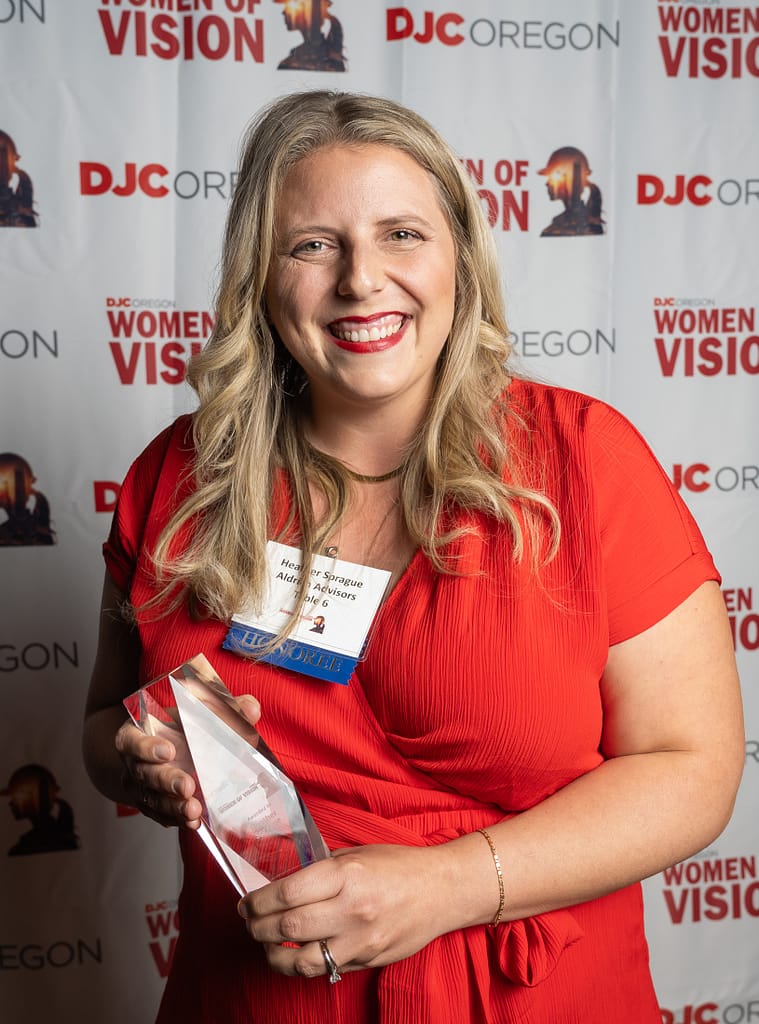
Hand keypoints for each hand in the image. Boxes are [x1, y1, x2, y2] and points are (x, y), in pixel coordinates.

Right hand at [116, 693, 261, 829]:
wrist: (163, 752)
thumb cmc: (181, 727)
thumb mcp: (196, 711)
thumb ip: (222, 709)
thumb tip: (251, 709)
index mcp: (137, 734)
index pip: (131, 740)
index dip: (146, 746)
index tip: (168, 750)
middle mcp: (134, 763)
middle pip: (145, 775)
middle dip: (167, 782)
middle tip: (187, 787)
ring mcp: (141, 788)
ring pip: (153, 799)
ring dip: (174, 807)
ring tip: (194, 810)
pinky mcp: (153, 807)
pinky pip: (162, 815)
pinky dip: (177, 819)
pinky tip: (194, 821)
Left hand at [237, 843, 454, 978]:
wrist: (442, 890)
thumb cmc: (398, 865)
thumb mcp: (356, 853)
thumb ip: (321, 869)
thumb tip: (284, 883)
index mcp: (346, 875)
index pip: (288, 893)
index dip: (258, 901)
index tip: (246, 902)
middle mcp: (352, 910)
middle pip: (289, 929)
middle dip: (258, 928)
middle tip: (248, 922)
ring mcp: (361, 941)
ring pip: (302, 961)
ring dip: (274, 955)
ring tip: (265, 943)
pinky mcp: (368, 961)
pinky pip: (326, 970)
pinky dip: (302, 966)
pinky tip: (294, 955)